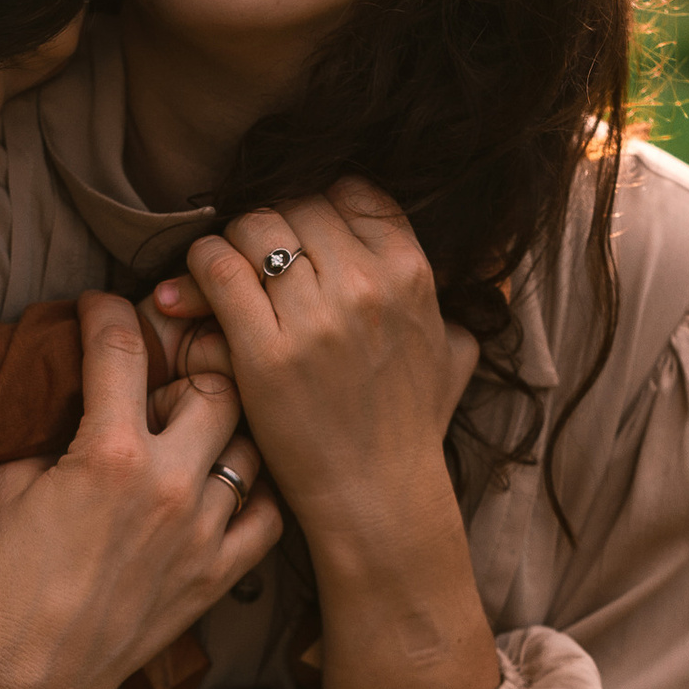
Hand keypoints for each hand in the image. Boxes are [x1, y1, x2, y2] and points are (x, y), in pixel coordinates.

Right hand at [0, 295, 281, 688]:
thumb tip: (79, 391)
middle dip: (188, 366)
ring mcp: (203, 531)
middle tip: (162, 377)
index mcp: (109, 453)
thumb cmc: (6, 580)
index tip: (101, 307)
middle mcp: (169, 485)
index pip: (122, 346)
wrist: (29, 674)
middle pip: (214, 384)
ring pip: (250, 444)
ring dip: (225, 428)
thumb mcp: (10, 482)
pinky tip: (225, 485)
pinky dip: (253, 491)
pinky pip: (267, 513)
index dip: (107, 311)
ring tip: (193, 432)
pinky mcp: (219, 574)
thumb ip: (52, 426)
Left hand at [179, 182, 466, 553]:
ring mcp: (316, 319)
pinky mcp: (265, 353)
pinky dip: (200, 267)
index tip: (301, 232)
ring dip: (230, 241)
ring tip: (223, 269)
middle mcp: (367, 286)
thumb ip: (460, 306)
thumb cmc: (410, 426)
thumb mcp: (453, 353)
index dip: (319, 204)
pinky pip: (218, 270)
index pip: (351, 192)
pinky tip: (196, 288)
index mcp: (411, 273)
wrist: (377, 496)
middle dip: (271, 223)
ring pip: (253, 226)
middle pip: (297, 204)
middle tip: (253, 254)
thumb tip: (493, 276)